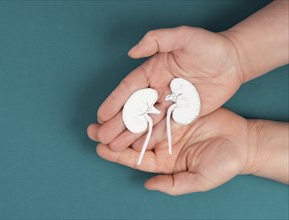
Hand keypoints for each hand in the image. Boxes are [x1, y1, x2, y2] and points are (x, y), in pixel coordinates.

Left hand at [88, 108, 251, 194]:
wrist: (243, 143)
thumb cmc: (223, 164)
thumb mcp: (199, 179)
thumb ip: (173, 184)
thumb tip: (148, 185)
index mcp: (163, 161)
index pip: (134, 158)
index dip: (116, 154)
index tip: (100, 148)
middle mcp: (161, 143)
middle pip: (132, 139)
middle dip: (112, 134)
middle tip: (92, 129)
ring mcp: (167, 126)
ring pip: (140, 121)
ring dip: (122, 117)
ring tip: (104, 113)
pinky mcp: (176, 110)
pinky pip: (156, 107)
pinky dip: (142, 104)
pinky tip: (128, 100)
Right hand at [93, 26, 244, 151]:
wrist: (233, 60)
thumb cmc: (208, 46)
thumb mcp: (183, 36)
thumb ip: (156, 40)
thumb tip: (131, 53)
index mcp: (153, 70)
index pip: (129, 88)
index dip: (114, 102)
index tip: (101, 115)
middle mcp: (158, 88)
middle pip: (134, 108)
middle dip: (117, 122)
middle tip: (102, 136)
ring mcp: (170, 102)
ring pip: (147, 121)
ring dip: (130, 133)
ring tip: (114, 145)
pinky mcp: (183, 113)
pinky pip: (165, 127)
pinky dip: (152, 137)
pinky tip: (139, 146)